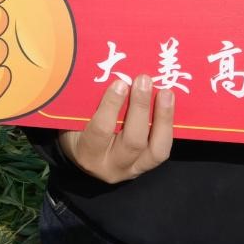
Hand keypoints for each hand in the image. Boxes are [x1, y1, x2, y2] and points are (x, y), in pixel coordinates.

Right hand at [58, 74, 173, 182]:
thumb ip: (89, 102)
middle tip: (144, 80)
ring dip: (163, 119)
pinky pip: (162, 150)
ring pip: (155, 150)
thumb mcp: (74, 118)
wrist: (83, 157)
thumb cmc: (76, 129)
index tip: (119, 83)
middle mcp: (110, 167)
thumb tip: (111, 73)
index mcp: (87, 153)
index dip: (111, 106)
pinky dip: (168, 127)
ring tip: (166, 93)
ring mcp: (131, 170)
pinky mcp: (146, 167)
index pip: (101, 131)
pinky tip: (170, 105)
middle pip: (132, 141)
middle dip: (141, 108)